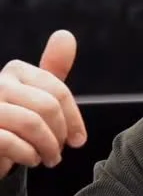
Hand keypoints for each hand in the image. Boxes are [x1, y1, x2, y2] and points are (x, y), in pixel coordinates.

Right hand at [0, 29, 86, 178]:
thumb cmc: (13, 123)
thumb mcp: (35, 96)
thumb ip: (52, 71)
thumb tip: (66, 36)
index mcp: (15, 71)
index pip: (58, 91)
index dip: (74, 119)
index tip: (78, 140)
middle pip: (48, 107)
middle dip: (60, 136)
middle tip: (58, 154)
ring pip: (32, 124)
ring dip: (47, 148)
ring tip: (48, 159)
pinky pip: (11, 142)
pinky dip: (28, 155)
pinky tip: (30, 159)